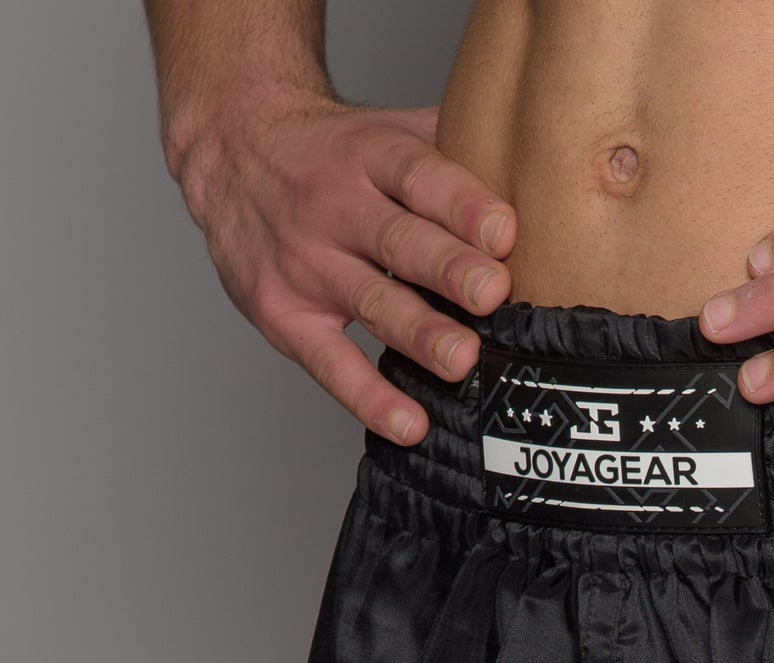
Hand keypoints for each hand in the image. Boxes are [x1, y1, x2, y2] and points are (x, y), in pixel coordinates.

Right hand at [173, 94, 514, 443]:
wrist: (230, 149)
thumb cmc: (334, 151)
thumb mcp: (387, 128)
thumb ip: (454, 144)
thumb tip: (543, 162)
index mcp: (370, 154)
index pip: (419, 176)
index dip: (462, 204)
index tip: (504, 231)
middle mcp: (335, 206)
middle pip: (398, 241)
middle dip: (447, 269)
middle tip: (491, 293)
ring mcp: (306, 262)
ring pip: (371, 301)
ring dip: (418, 334)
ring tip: (461, 359)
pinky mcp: (284, 314)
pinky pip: (331, 363)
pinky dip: (369, 398)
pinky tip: (410, 424)